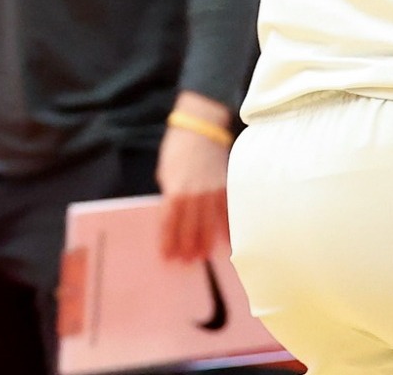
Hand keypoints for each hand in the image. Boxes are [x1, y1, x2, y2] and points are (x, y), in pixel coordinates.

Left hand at [156, 91, 231, 262]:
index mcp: (174, 192)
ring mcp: (213, 191)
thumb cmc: (177, 152)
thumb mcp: (165, 175)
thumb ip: (171, 197)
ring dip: (205, 242)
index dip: (168, 242)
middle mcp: (194, 195)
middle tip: (186, 262)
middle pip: (190, 228)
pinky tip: (226, 241)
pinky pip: (227, 212)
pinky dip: (227, 227)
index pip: (170, 225)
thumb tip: (174, 219)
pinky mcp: (227, 186)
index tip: (167, 256)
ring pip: (209, 224)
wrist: (200, 130)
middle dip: (187, 247)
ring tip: (202, 255)